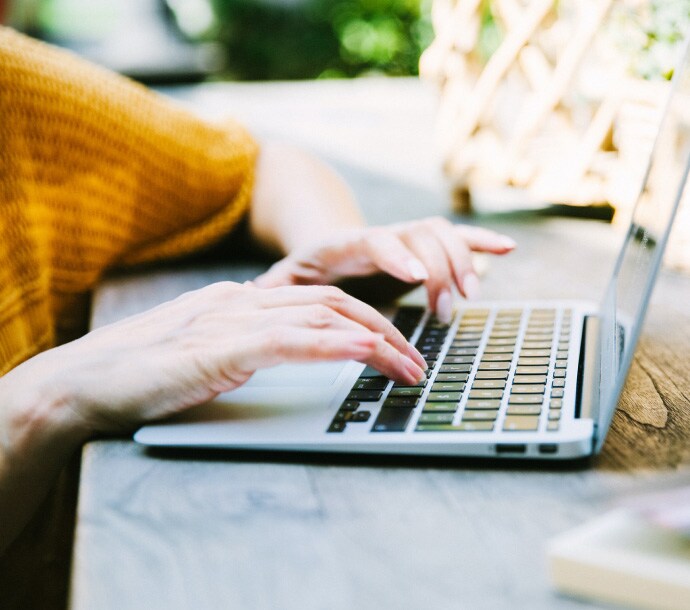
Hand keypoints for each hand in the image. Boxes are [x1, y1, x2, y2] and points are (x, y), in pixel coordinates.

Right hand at [3, 282, 425, 436]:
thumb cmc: (141, 376)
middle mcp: (243, 302)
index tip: (398, 348)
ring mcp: (232, 320)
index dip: (367, 320)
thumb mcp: (208, 355)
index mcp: (242, 302)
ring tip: (409, 369)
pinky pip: (291, 341)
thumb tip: (288, 358)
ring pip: (323, 318)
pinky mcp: (220, 348)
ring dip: (375, 342)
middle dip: (385, 330)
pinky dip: (335, 346)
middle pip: (335, 304)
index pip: (321, 301)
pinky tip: (366, 357)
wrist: (80, 384)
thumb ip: (246, 349)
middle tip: (417, 361)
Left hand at [253, 217, 514, 322]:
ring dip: (461, 261)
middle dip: (437, 268)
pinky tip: (507, 249)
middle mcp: (380, 234)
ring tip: (469, 295)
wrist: (328, 248)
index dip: (397, 255)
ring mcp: (405, 238)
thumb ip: (271, 287)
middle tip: (443, 309)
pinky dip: (481, 242)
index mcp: (345, 244)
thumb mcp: (283, 279)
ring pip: (440, 233)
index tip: (416, 277)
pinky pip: (457, 238)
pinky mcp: (423, 247)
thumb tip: (250, 294)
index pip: (373, 240)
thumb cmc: (307, 270)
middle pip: (416, 234)